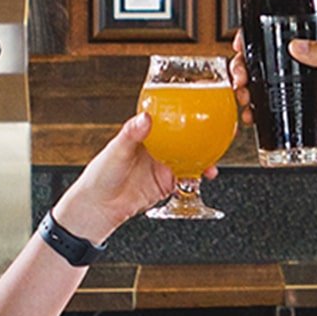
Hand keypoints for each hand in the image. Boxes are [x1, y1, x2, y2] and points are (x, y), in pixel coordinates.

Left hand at [51, 111, 200, 242]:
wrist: (99, 207)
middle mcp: (157, 149)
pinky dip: (197, 178)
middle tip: (217, 134)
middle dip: (201, 137)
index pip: (168, 120)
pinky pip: (187, 180)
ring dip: (203, 159)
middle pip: (184, 139)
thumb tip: (145, 118)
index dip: (184, 113)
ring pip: (189, 159)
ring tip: (213, 161)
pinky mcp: (166, 184)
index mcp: (145, 135)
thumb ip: (132, 134)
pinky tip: (203, 177)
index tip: (199, 108)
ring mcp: (163, 166)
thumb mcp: (116, 150)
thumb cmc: (100, 175)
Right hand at [229, 30, 316, 159]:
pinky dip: (246, 111)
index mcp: (301, 57)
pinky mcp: (276, 115)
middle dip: (239, 67)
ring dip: (239, 88)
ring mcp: (280, 94)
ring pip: (250, 85)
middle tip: (241, 77)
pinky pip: (255, 109)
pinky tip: (250, 115)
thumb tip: (297, 45)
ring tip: (244, 97)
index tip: (240, 44)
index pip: (270, 40)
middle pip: (253, 62)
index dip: (250, 40)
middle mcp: (287, 73)